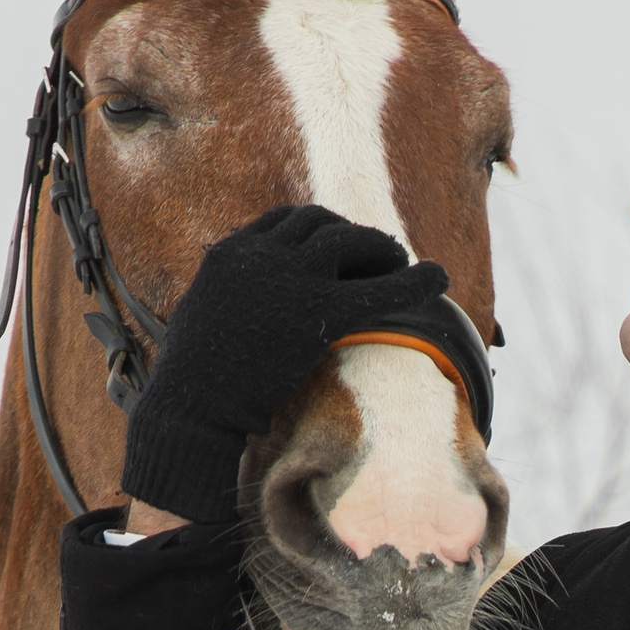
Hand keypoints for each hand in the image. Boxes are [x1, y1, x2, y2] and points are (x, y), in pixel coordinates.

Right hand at [118, 204, 453, 517]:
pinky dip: (414, 282)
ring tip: (398, 264)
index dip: (315, 230)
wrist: (191, 408)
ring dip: (378, 247)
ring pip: (348, 239)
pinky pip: (377, 289)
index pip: (282, 222)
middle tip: (374, 254)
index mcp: (229, 254)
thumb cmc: (189, 381)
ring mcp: (290, 279)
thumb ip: (222, 298)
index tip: (334, 244)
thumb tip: (225, 301)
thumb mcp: (196, 320)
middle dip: (350, 234)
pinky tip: (439, 280)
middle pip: (318, 222)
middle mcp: (260, 256)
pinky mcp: (318, 313)